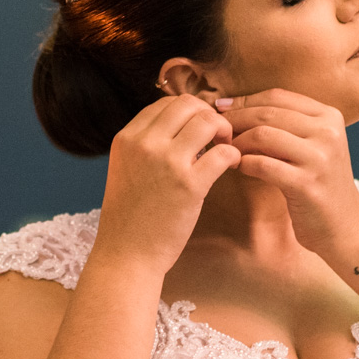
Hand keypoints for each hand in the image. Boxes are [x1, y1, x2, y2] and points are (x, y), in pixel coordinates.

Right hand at [92, 93, 241, 276]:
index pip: (164, 103)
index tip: (197, 128)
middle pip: (188, 104)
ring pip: (207, 121)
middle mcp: (144, 144)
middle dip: (207, 114)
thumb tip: (178, 127)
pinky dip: (233, 155)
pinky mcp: (189, 185)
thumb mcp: (125, 169)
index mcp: (126, 138)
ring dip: (223, 131)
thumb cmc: (129, 218)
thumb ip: (145, 146)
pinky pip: (223, 153)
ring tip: (225, 148)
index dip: (188, 111)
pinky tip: (231, 166)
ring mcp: (167, 162)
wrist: (126, 255)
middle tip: (216, 135)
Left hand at [218, 88, 358, 253]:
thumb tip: (236, 105)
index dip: (244, 100)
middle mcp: (328, 132)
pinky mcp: (307, 184)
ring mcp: (319, 158)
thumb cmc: (320, 184)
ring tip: (225, 150)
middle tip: (216, 131)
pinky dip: (244, 163)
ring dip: (237, 142)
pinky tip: (237, 167)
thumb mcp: (313, 146)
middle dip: (235, 120)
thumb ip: (288, 125)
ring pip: (263, 135)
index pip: (277, 96)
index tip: (221, 108)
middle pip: (267, 113)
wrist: (345, 226)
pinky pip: (263, 164)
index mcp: (330, 116)